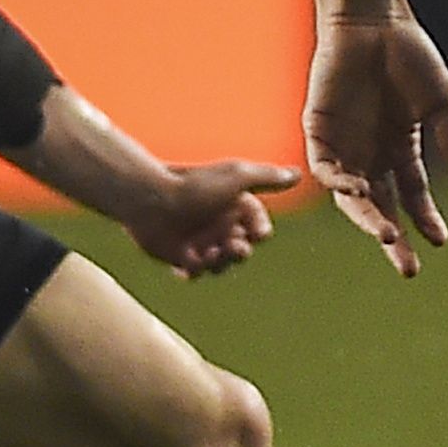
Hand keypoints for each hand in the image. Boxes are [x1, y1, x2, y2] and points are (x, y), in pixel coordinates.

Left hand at [126, 157, 299, 277]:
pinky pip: (197, 271)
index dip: (260, 230)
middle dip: (240, 250)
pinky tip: (189, 263)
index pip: (259, 224)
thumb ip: (268, 177)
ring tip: (208, 255)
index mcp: (235, 205)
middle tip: (231, 247)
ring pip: (222, 263)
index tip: (257, 233)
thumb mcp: (237, 177)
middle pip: (243, 247)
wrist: (149, 199)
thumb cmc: (194, 186)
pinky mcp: (182, 255)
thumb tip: (298, 174)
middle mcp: (220, 223)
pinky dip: (196, 270)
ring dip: (220, 263)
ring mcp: (201, 240)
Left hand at [304, 12, 447, 276]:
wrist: (373, 20)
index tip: (440, 241)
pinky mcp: (318, 128)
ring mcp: (343, 143)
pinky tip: (357, 191)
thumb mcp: (441, 100)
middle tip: (407, 267)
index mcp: (401, 147)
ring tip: (386, 234)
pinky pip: (324, 167)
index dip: (424, 220)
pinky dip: (338, 182)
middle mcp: (370, 152)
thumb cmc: (409, 54)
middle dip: (392, 238)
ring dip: (367, 217)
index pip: (412, 196)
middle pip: (381, 207)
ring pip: (352, 195)